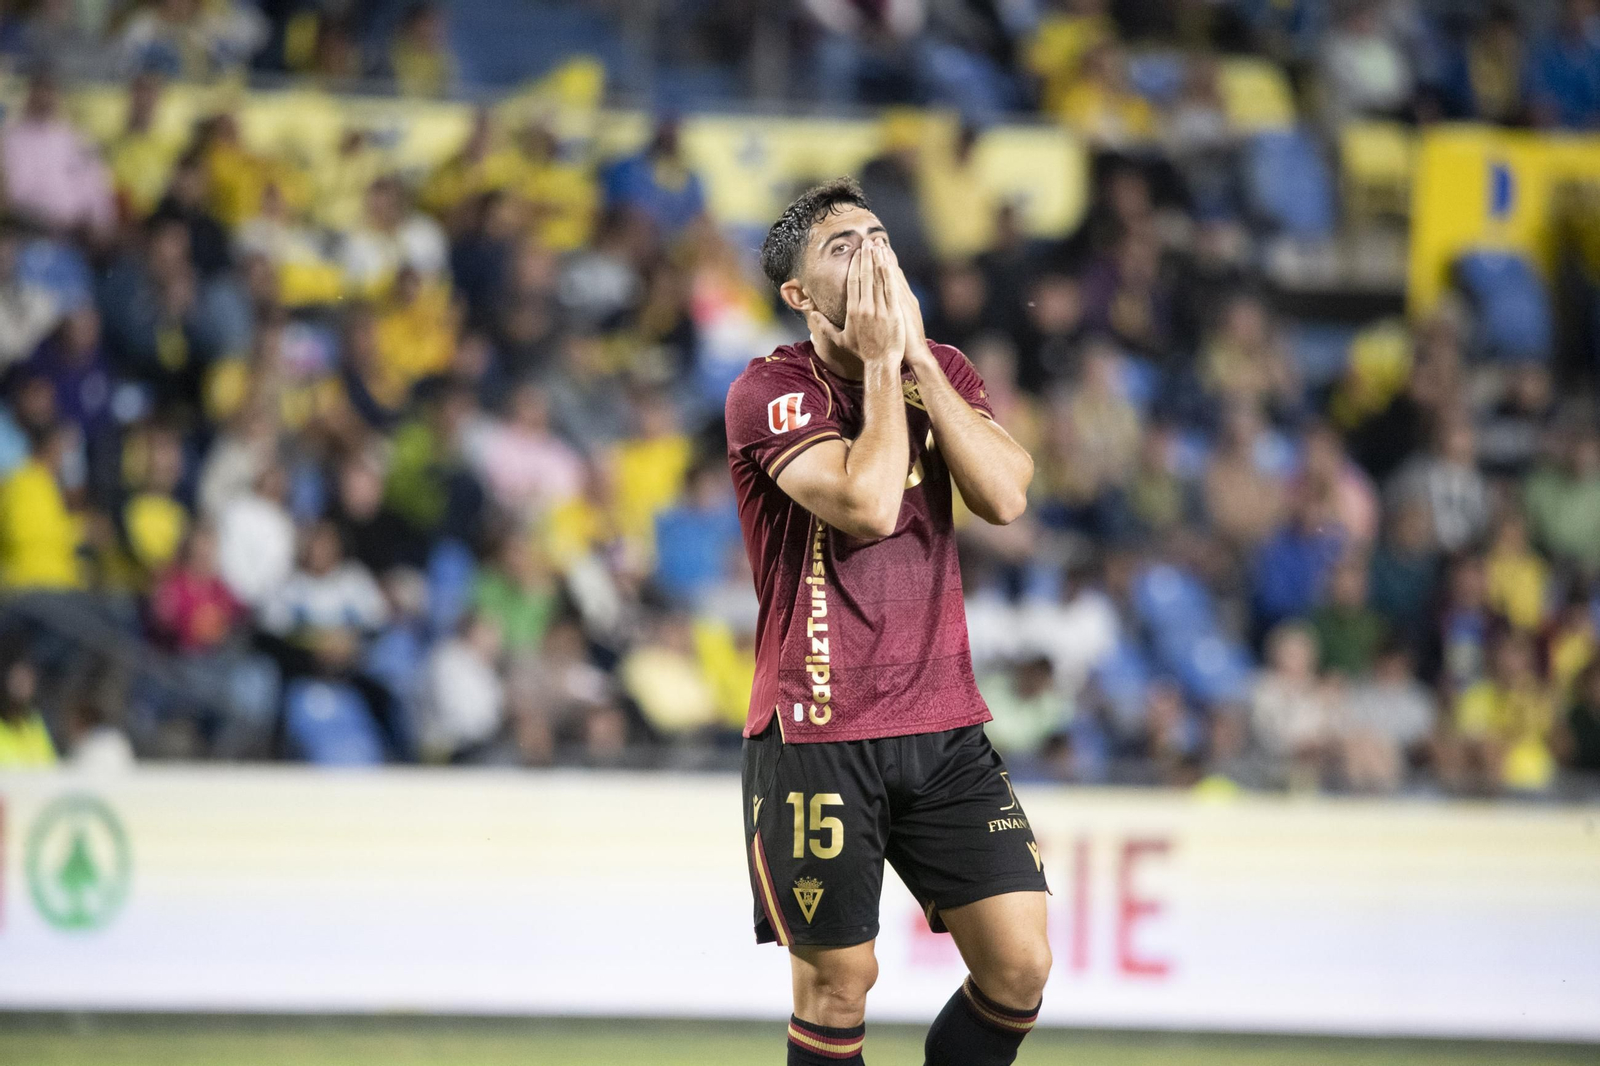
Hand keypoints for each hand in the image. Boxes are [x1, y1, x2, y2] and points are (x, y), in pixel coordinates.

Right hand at [811, 243, 903, 367]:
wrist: (881, 362)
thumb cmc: (862, 352)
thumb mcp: (839, 340)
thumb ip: (824, 326)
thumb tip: (811, 314)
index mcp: (852, 311)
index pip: (853, 282)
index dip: (855, 265)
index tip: (857, 252)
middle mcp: (864, 308)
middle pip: (864, 276)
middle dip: (866, 257)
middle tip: (868, 241)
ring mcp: (879, 309)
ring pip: (878, 279)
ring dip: (878, 260)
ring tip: (879, 245)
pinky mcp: (893, 312)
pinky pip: (890, 288)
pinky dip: (889, 273)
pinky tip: (889, 261)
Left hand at [882, 246, 931, 368]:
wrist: (916, 355)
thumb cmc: (905, 343)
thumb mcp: (900, 323)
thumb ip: (892, 311)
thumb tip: (881, 304)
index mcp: (903, 300)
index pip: (890, 276)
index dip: (883, 262)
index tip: (876, 249)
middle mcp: (903, 297)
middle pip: (889, 272)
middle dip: (881, 256)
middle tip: (874, 240)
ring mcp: (902, 301)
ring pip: (890, 275)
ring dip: (883, 259)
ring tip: (876, 244)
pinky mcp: (900, 307)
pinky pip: (892, 285)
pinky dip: (888, 272)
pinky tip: (883, 260)